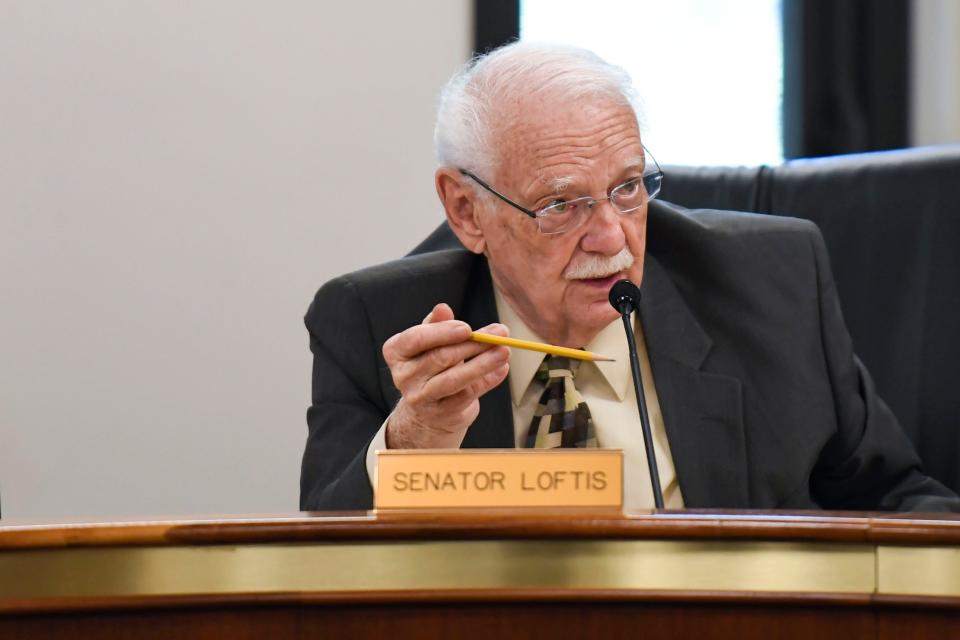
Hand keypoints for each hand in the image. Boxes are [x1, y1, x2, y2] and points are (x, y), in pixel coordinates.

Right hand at [382, 303, 509, 448]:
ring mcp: (420, 398)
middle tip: (500, 333)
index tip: (468, 328)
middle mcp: (403, 376)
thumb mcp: (430, 342)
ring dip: (483, 363)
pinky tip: (502, 369)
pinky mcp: (441, 413)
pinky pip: (467, 394)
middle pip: (441, 357)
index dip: (442, 332)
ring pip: (454, 379)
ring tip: (505, 351)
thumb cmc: (431, 366)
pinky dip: (488, 380)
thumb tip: (442, 308)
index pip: (416, 339)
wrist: (428, 409)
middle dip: (474, 344)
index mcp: (396, 352)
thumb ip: (437, 325)